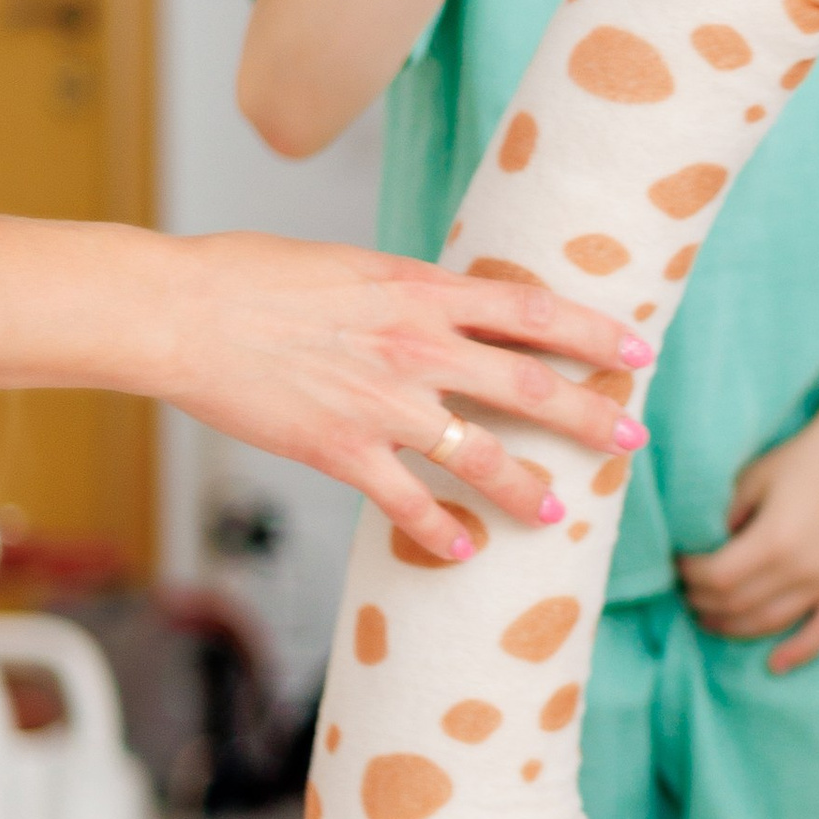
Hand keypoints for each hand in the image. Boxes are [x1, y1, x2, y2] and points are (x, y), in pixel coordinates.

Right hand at [151, 234, 652, 560]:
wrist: (181, 312)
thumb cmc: (253, 277)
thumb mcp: (353, 266)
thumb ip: (412, 292)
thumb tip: (455, 306)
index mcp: (420, 290)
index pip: (532, 310)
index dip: (594, 331)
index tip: (637, 349)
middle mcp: (416, 346)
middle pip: (529, 384)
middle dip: (591, 415)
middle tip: (633, 437)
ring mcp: (383, 405)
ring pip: (483, 455)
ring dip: (528, 487)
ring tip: (558, 511)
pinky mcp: (342, 451)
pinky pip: (409, 504)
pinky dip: (442, 532)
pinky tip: (466, 551)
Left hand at [680, 416, 818, 673]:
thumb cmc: (805, 456)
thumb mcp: (754, 477)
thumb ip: (725, 517)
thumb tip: (702, 550)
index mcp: (775, 540)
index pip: (717, 578)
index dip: (690, 575)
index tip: (679, 563)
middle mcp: (803, 570)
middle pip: (738, 605)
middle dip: (704, 600)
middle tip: (688, 590)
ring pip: (770, 623)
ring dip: (733, 626)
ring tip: (711, 617)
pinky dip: (798, 651)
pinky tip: (773, 664)